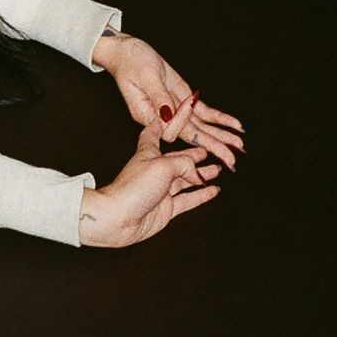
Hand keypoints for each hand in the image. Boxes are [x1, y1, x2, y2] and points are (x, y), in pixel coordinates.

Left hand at [78, 111, 221, 247]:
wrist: (118, 219)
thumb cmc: (133, 189)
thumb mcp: (162, 166)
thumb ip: (184, 164)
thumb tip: (197, 174)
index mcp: (148, 154)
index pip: (153, 134)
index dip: (161, 125)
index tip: (170, 118)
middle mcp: (155, 171)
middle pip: (177, 159)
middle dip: (193, 155)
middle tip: (209, 151)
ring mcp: (161, 190)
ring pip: (186, 180)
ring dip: (201, 175)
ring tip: (217, 170)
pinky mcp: (166, 208)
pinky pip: (188, 199)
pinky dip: (202, 195)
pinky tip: (213, 190)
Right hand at [96, 32, 246, 171]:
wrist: (126, 52)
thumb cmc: (131, 63)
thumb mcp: (145, 78)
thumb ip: (158, 98)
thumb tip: (169, 115)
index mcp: (148, 116)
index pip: (173, 129)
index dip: (190, 130)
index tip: (204, 127)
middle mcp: (162, 118)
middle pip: (191, 134)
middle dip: (213, 146)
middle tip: (231, 161)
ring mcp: (173, 110)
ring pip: (200, 126)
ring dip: (220, 135)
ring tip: (239, 145)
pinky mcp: (181, 99)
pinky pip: (202, 112)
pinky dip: (218, 118)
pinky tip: (233, 125)